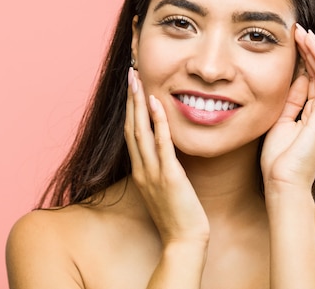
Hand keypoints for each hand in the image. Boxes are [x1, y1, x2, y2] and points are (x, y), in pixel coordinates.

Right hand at [124, 67, 209, 244]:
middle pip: (131, 127)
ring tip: (136, 79)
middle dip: (130, 99)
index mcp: (140, 171)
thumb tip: (165, 150)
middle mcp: (142, 169)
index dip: (130, 110)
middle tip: (130, 73)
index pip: (131, 134)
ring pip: (140, 132)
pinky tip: (157, 103)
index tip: (132, 88)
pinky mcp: (170, 177)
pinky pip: (162, 144)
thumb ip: (162, 168)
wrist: (184, 241)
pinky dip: (158, 122)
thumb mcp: (164, 188)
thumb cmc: (178, 216)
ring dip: (138, 103)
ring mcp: (153, 173)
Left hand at [260, 24, 314, 192]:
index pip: (311, 78)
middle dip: (310, 50)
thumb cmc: (279, 160)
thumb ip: (291, 101)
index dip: (304, 58)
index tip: (294, 39)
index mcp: (313, 113)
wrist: (283, 184)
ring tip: (306, 34)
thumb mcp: (281, 121)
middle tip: (299, 29)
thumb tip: (296, 78)